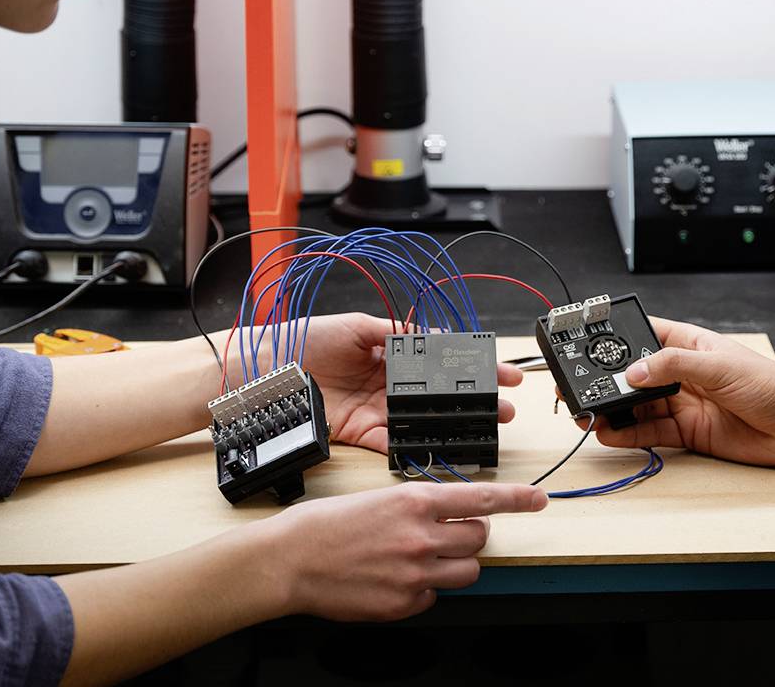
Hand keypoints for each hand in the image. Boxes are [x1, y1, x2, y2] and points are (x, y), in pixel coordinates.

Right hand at [260, 482, 546, 619]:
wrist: (289, 561)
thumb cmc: (324, 525)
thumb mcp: (377, 499)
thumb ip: (418, 509)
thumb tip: (446, 520)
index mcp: (415, 502)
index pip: (482, 498)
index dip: (517, 499)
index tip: (538, 499)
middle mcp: (422, 537)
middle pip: (479, 539)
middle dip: (470, 536)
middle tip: (447, 536)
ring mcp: (415, 574)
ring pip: (466, 572)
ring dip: (454, 565)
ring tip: (422, 559)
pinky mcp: (404, 604)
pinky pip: (434, 598)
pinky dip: (423, 590)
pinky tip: (395, 580)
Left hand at [280, 313, 522, 453]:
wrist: (269, 369)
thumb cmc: (307, 339)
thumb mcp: (355, 325)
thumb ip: (393, 332)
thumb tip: (431, 335)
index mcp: (388, 356)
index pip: (438, 362)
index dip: (469, 366)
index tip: (500, 371)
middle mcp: (386, 386)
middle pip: (438, 396)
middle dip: (474, 402)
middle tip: (505, 408)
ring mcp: (376, 411)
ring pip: (424, 422)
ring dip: (455, 427)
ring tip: (487, 429)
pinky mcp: (360, 434)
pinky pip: (394, 446)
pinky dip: (418, 450)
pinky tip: (445, 449)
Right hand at [586, 316, 774, 467]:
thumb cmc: (772, 385)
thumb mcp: (719, 365)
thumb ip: (673, 365)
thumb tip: (633, 371)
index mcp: (690, 345)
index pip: (644, 335)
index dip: (616, 338)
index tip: (587, 344)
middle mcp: (683, 374)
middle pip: (634, 375)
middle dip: (607, 380)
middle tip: (579, 386)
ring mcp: (683, 404)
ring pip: (637, 406)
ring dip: (613, 410)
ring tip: (587, 413)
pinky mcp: (688, 433)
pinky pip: (650, 433)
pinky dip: (628, 434)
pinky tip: (609, 433)